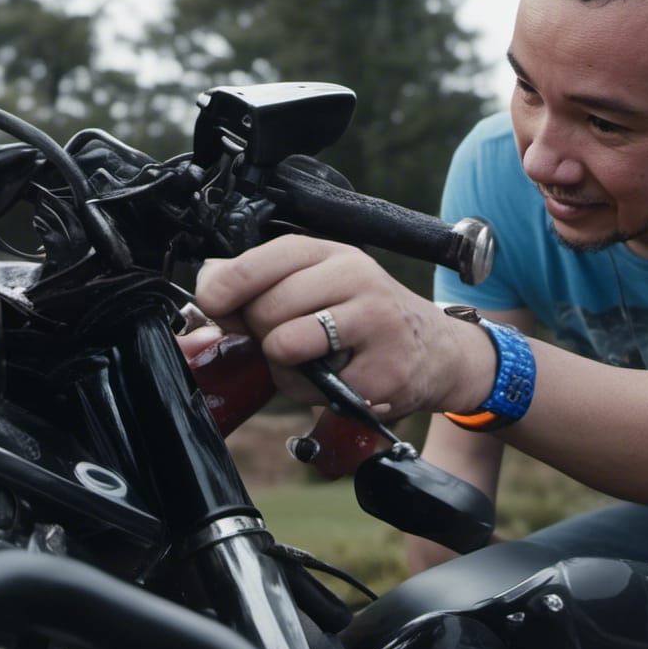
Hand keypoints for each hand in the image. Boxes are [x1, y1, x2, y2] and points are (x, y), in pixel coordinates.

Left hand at [194, 235, 493, 418]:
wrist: (439, 352)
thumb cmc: (367, 318)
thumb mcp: (323, 284)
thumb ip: (267, 283)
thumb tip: (208, 289)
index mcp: (334, 254)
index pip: (268, 258)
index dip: (228, 283)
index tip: (211, 302)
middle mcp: (357, 279)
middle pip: (267, 307)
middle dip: (262, 333)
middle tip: (286, 340)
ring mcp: (375, 324)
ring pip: (284, 344)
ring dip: (283, 366)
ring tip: (311, 361)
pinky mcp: (383, 372)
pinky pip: (313, 388)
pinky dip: (312, 393)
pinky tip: (337, 379)